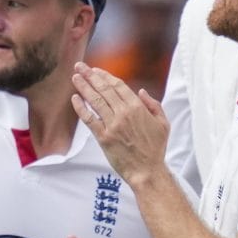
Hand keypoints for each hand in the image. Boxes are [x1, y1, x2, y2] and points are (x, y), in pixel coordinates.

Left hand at [71, 64, 169, 180]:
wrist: (147, 171)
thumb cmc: (156, 148)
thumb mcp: (163, 123)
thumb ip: (154, 105)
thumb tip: (140, 91)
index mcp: (138, 107)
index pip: (118, 85)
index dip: (105, 76)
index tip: (95, 70)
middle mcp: (124, 113)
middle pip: (104, 89)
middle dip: (90, 76)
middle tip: (80, 66)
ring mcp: (113, 125)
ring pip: (95, 101)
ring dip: (84, 87)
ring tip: (75, 76)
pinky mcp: (103, 138)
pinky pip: (89, 119)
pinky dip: (81, 108)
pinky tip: (75, 98)